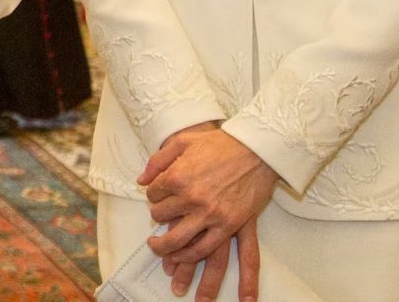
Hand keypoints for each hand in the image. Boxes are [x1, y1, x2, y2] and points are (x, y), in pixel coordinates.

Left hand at [141, 123, 275, 295]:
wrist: (256, 150)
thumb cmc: (221, 144)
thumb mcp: (183, 141)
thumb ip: (158, 160)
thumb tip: (141, 179)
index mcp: (177, 176)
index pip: (153, 194)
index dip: (154, 194)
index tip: (159, 194)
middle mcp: (191, 198)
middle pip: (160, 217)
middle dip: (156, 217)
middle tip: (158, 218)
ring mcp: (210, 214)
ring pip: (177, 240)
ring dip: (164, 248)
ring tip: (158, 248)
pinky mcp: (228, 226)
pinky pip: (203, 249)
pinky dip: (188, 257)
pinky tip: (180, 256)